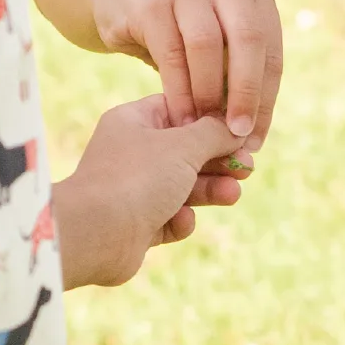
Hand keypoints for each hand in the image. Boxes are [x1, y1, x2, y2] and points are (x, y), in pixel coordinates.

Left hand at [54, 96, 246, 286]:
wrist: (96, 234)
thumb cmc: (137, 178)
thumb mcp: (184, 146)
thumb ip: (215, 133)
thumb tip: (237, 128)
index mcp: (134, 122)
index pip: (179, 110)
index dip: (212, 119)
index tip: (241, 130)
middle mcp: (131, 153)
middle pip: (186, 151)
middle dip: (218, 161)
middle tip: (248, 168)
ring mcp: (133, 189)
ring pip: (183, 186)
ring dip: (210, 190)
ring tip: (232, 195)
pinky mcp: (137, 224)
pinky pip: (170, 218)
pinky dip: (180, 219)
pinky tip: (181, 219)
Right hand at [86, 0, 285, 143]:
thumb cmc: (180, 32)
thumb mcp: (216, 48)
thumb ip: (234, 81)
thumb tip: (249, 139)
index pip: (271, 54)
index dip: (266, 101)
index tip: (253, 140)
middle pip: (248, 41)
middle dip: (246, 94)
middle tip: (236, 134)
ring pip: (207, 44)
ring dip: (207, 93)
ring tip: (201, 128)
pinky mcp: (153, 1)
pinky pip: (170, 52)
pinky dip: (178, 90)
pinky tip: (178, 117)